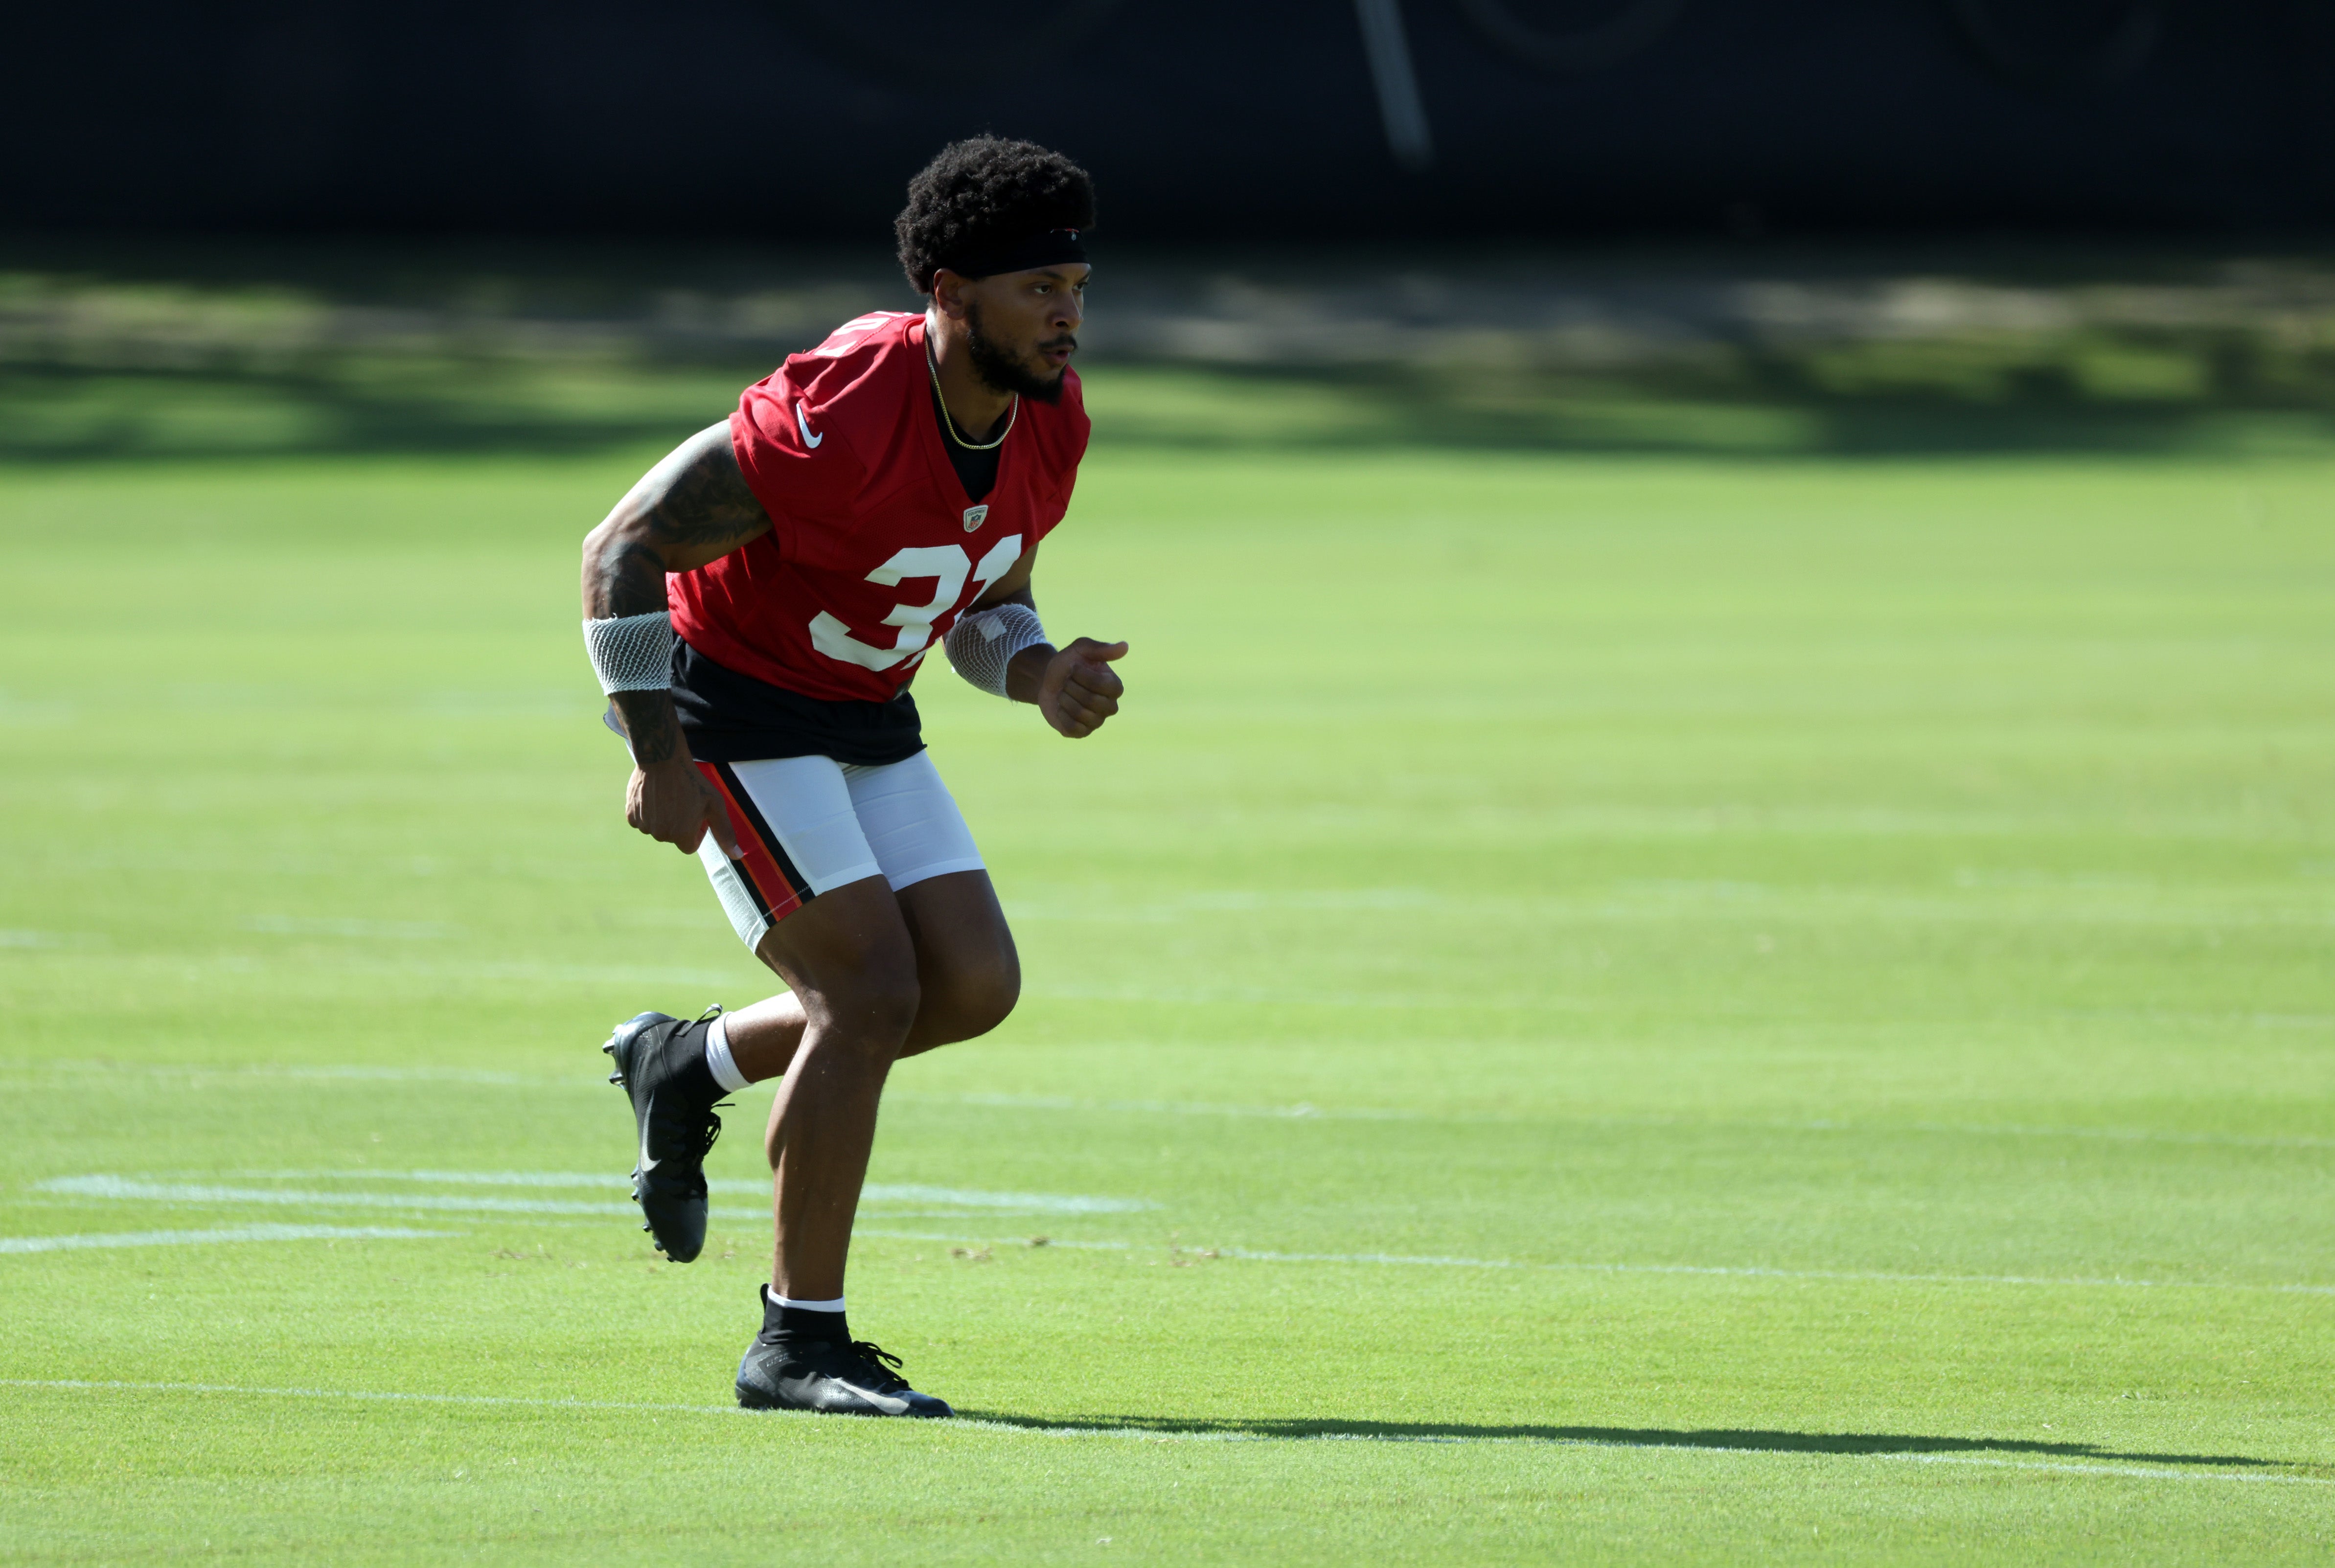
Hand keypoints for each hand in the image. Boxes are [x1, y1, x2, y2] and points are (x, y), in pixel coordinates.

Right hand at [626, 758, 742, 857]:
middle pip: (673, 837)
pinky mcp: (630, 814)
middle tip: (684, 801)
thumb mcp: (715, 805)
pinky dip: (648, 811)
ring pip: (656, 828)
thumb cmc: (692, 781)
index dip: (697, 831)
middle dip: (679, 824)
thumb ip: (725, 832)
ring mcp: (643, 825)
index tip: (697, 814)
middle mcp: (660, 835)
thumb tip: (737, 856)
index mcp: (681, 836)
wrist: (663, 759)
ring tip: (669, 796)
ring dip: (663, 817)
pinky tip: (655, 795)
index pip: (690, 846)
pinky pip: (641, 820)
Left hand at [1037, 638, 1127, 737]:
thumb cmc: (1068, 663)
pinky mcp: (1082, 732)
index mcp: (1114, 686)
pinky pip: (1072, 728)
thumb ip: (1101, 648)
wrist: (1046, 680)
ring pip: (1080, 714)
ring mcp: (1096, 721)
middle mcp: (1110, 706)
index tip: (1074, 668)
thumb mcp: (1081, 649)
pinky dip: (1061, 715)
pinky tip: (1061, 707)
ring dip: (1064, 699)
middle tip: (1067, 681)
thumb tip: (1125, 646)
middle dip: (1072, 687)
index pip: (1103, 685)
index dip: (1083, 676)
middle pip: (1091, 701)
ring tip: (1064, 693)